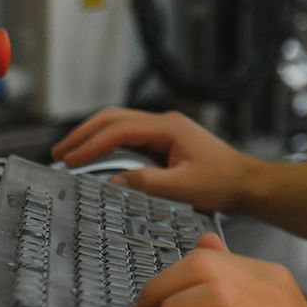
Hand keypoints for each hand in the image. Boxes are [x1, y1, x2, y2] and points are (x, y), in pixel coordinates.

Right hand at [51, 107, 259, 213]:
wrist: (248, 184)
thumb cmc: (223, 183)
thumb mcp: (184, 187)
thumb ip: (148, 183)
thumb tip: (113, 182)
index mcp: (168, 127)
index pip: (120, 129)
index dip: (92, 144)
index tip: (70, 160)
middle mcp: (164, 123)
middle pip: (114, 118)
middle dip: (84, 134)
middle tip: (59, 152)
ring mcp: (164, 130)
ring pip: (119, 124)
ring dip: (93, 136)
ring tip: (69, 153)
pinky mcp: (165, 141)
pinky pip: (129, 136)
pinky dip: (107, 143)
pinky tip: (95, 155)